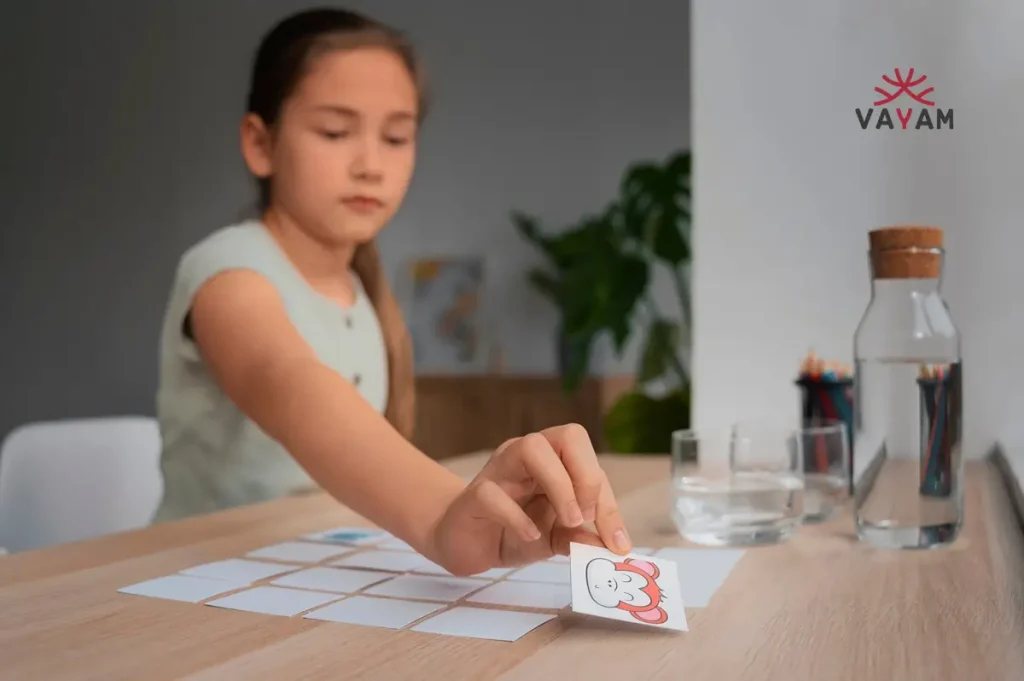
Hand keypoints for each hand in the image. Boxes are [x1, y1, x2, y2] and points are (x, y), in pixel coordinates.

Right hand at [431, 424, 630, 575]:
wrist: (466, 543)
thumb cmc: (513, 531)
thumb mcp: (555, 538)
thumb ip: (580, 538)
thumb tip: (612, 546)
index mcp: (553, 461)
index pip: (589, 462)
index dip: (607, 500)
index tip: (616, 540)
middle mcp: (527, 455)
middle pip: (568, 435)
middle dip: (586, 476)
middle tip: (586, 516)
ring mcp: (499, 469)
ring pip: (532, 447)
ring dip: (559, 485)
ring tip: (567, 521)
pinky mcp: (474, 494)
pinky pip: (495, 493)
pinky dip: (518, 517)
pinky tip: (529, 536)